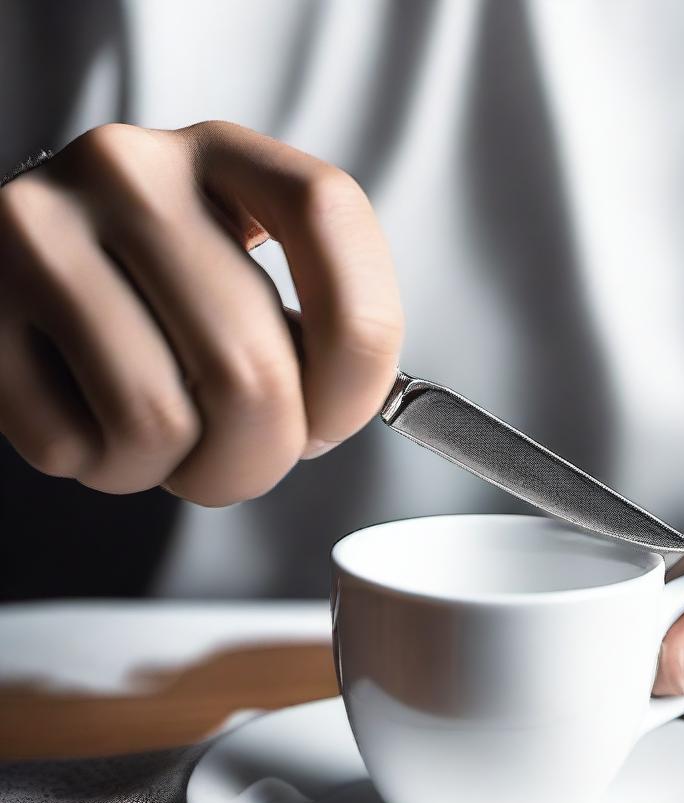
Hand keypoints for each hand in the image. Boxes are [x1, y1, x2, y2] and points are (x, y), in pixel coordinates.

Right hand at [0, 121, 402, 504]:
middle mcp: (131, 171)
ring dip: (178, 471)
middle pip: (249, 368)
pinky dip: (103, 469)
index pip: (330, 218)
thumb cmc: (154, 295)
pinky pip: (72, 444)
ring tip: (166, 441)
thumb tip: (336, 413)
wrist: (15, 275)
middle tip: (244, 460)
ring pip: (158, 420)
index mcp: (225, 156)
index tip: (335, 417)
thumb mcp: (239, 275)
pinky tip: (96, 425)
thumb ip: (303, 327)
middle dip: (262, 457)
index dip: (357, 351)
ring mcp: (40, 228)